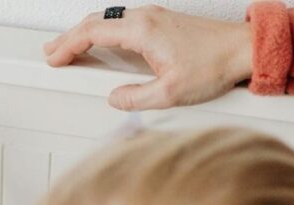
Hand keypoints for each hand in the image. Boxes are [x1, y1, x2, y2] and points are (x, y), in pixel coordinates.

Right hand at [44, 5, 252, 110]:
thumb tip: (114, 97)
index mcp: (142, 31)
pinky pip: (122, 23)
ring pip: (109, 20)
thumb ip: (136, 98)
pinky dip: (103, 32)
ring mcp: (154, 17)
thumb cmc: (213, 66)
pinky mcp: (161, 23)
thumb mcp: (170, 93)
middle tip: (52, 52)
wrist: (241, 50)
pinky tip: (100, 43)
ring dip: (85, 33)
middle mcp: (146, 18)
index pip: (93, 32)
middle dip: (70, 37)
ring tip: (69, 48)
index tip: (54, 57)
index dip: (68, 45)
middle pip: (96, 22)